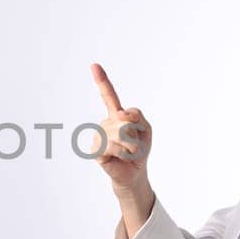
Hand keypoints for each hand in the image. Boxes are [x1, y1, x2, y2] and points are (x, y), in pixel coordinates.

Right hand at [89, 63, 152, 193]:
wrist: (134, 172)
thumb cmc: (139, 150)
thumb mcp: (146, 128)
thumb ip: (137, 115)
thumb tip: (120, 114)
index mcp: (116, 115)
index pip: (109, 95)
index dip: (102, 80)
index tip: (94, 65)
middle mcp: (105, 122)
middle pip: (125, 119)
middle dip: (136, 134)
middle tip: (134, 145)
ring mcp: (98, 135)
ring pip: (120, 132)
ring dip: (131, 145)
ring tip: (128, 152)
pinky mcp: (95, 149)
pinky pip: (113, 145)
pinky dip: (123, 152)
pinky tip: (119, 157)